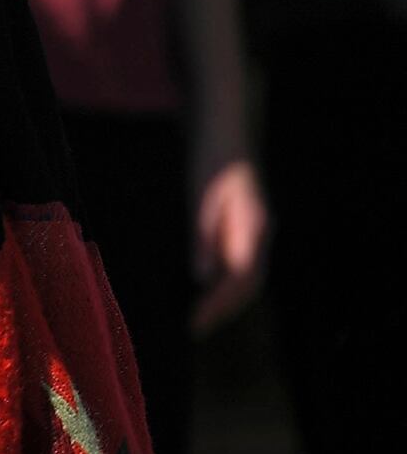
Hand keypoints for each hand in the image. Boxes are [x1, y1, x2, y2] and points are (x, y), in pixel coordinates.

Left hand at [191, 156, 269, 331]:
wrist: (223, 125)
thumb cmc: (211, 156)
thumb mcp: (202, 195)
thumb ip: (203, 235)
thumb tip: (201, 277)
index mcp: (252, 228)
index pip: (240, 280)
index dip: (219, 305)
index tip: (196, 324)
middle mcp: (258, 231)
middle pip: (246, 282)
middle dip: (222, 308)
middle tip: (194, 328)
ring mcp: (253, 226)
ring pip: (244, 272)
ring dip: (224, 296)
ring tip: (197, 314)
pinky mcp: (241, 220)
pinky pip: (236, 258)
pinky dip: (222, 276)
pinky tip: (200, 281)